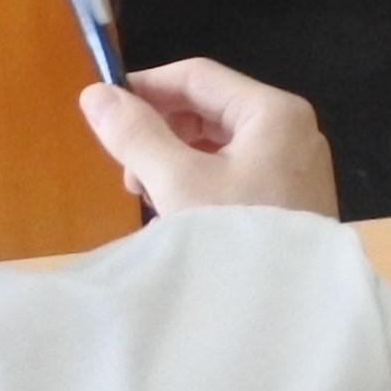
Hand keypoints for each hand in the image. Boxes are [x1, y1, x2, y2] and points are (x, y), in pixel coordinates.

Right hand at [79, 56, 338, 218]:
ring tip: (148, 194)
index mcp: (274, 112)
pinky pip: (237, 173)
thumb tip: (95, 93)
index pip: (198, 76)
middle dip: (162, 131)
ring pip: (221, 144)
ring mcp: (295, 167)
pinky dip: (201, 182)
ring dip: (177, 160)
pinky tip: (178, 212)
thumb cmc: (236, 237)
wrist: (290, 314)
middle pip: (211, 109)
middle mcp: (292, 130)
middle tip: (128, 169)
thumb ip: (136, 135)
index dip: (147, 86)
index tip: (103, 108)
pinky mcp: (291, 201)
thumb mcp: (179, 183)